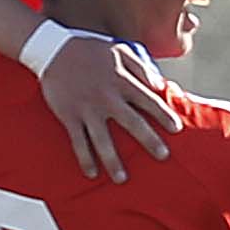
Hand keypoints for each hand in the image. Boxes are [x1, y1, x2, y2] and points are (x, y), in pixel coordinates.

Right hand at [39, 33, 183, 180]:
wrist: (53, 49)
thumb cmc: (91, 50)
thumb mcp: (120, 50)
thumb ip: (142, 67)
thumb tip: (161, 86)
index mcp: (121, 80)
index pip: (148, 100)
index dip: (164, 115)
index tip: (177, 129)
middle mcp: (107, 97)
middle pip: (132, 122)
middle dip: (149, 140)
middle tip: (163, 156)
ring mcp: (87, 109)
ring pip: (102, 139)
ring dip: (113, 160)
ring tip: (122, 179)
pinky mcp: (69, 115)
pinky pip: (78, 141)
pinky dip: (85, 158)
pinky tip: (92, 173)